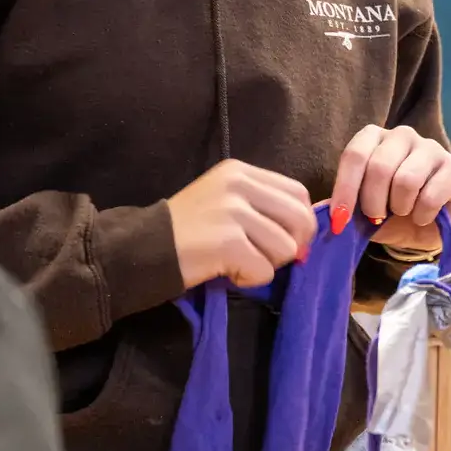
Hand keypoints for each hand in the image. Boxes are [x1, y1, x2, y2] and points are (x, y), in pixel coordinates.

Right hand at [166, 158, 316, 289]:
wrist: (143, 248)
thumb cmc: (187, 230)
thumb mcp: (226, 202)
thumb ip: (262, 207)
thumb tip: (306, 235)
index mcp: (240, 171)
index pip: (298, 192)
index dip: (302, 221)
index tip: (289, 240)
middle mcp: (239, 184)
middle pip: (300, 218)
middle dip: (292, 246)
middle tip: (266, 257)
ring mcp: (232, 211)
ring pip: (286, 248)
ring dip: (266, 264)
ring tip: (237, 262)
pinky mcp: (227, 241)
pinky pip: (264, 270)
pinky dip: (249, 279)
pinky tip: (227, 272)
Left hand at [329, 125, 450, 254]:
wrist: (423, 228)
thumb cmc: (386, 212)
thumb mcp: (357, 208)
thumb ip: (340, 205)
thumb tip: (314, 213)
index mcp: (374, 137)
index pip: (355, 155)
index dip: (345, 190)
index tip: (340, 220)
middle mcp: (403, 135)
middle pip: (379, 167)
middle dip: (372, 203)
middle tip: (376, 217)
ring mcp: (431, 148)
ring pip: (406, 180)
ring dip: (399, 208)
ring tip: (402, 212)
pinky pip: (430, 196)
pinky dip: (421, 215)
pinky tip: (422, 216)